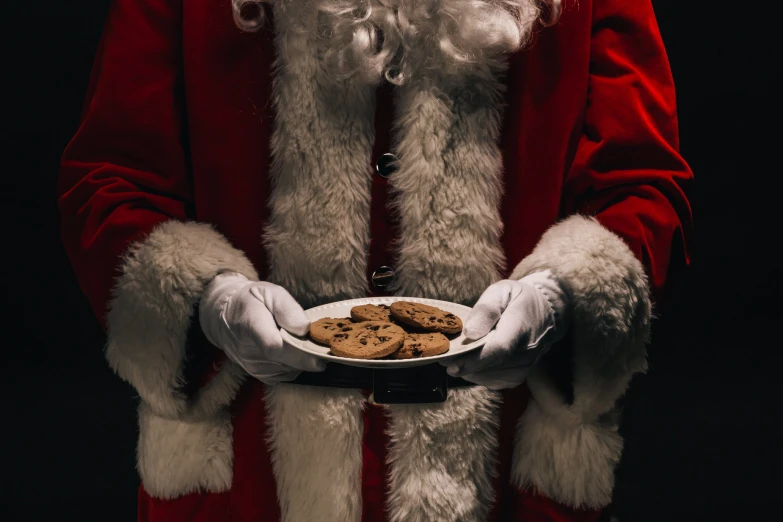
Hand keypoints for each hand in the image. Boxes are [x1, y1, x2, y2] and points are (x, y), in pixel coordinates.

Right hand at [199, 272, 325, 382]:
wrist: (223, 316)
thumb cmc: (251, 301)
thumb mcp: (270, 292)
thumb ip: (288, 309)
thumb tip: (304, 329)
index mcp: (250, 325)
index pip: (274, 347)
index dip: (299, 355)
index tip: (321, 358)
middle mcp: (248, 351)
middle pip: (286, 361)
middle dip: (308, 355)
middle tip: (320, 342)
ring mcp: (252, 366)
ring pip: (290, 370)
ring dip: (302, 359)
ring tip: (301, 341)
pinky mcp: (259, 375)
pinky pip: (287, 374)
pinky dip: (295, 364)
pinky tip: (293, 350)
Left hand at [442, 270, 568, 389]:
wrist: (545, 314)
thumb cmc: (517, 300)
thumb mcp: (501, 291)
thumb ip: (485, 310)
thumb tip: (470, 333)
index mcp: (521, 326)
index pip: (499, 349)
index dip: (473, 359)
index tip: (449, 362)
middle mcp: (526, 352)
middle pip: (489, 365)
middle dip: (461, 362)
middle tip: (442, 353)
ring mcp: (523, 368)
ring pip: (486, 376)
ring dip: (467, 367)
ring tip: (456, 352)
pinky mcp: (516, 378)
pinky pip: (489, 380)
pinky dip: (475, 372)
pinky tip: (471, 359)